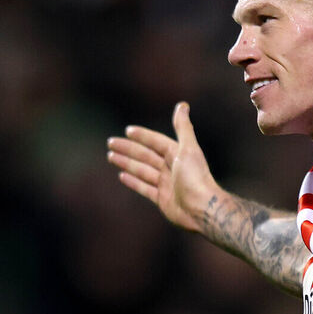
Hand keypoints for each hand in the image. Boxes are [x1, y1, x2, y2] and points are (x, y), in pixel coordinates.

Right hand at [106, 102, 218, 232]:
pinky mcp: (162, 199)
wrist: (201, 208)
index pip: (156, 142)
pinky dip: (133, 181)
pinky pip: (144, 188)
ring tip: (111, 156)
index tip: (128, 130)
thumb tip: (182, 105)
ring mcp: (166, 184)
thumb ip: (183, 128)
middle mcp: (171, 168)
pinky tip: (122, 175)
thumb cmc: (196, 178)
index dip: (143, 136)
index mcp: (177, 155)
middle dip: (128, 149)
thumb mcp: (188, 149)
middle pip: (145, 155)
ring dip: (127, 163)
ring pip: (142, 170)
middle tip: (111, 142)